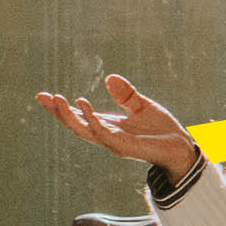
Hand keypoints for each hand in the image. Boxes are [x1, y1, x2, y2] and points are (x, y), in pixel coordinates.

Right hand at [35, 72, 202, 184]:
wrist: (182, 147)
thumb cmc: (162, 131)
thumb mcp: (142, 106)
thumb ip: (126, 94)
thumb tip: (109, 77)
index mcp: (108, 126)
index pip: (79, 117)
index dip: (61, 108)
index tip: (44, 95)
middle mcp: (107, 136)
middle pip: (76, 125)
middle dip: (58, 112)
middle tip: (43, 97)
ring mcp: (114, 143)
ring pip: (85, 131)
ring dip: (70, 116)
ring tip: (58, 100)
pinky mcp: (125, 147)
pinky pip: (103, 134)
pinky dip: (92, 121)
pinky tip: (83, 106)